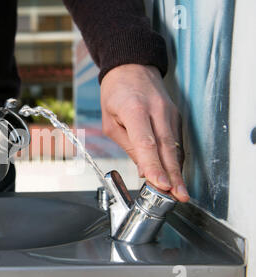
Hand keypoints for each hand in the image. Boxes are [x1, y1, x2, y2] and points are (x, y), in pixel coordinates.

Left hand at [100, 64, 188, 201]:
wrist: (132, 66)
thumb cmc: (116, 93)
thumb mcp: (110, 121)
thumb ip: (127, 145)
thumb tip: (144, 170)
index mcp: (134, 109)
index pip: (146, 142)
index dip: (153, 165)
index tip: (160, 184)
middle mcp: (156, 110)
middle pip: (166, 147)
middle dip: (172, 174)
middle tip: (178, 196)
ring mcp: (169, 112)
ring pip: (174, 145)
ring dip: (177, 170)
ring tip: (180, 192)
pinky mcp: (176, 115)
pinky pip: (175, 140)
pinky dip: (175, 159)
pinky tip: (175, 175)